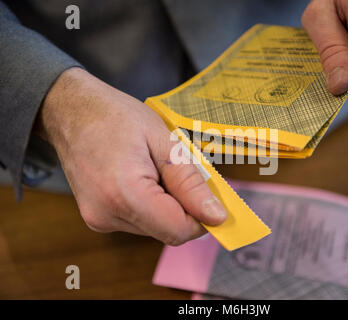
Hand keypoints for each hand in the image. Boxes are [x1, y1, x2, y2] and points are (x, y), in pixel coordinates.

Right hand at [36, 67, 226, 244]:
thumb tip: (216, 216)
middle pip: (168, 231)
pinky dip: (152, 205)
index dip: (202, 218)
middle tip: (183, 173)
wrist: (70, 110)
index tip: (212, 199)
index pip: (178, 230)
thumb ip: (190, 183)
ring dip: (168, 205)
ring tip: (157, 170)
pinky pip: (139, 222)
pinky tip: (144, 177)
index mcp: (125, 194)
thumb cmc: (116, 116)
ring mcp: (99, 219)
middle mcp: (108, 215)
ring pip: (155, 228)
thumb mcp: (164, 141)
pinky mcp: (97, 218)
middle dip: (186, 208)